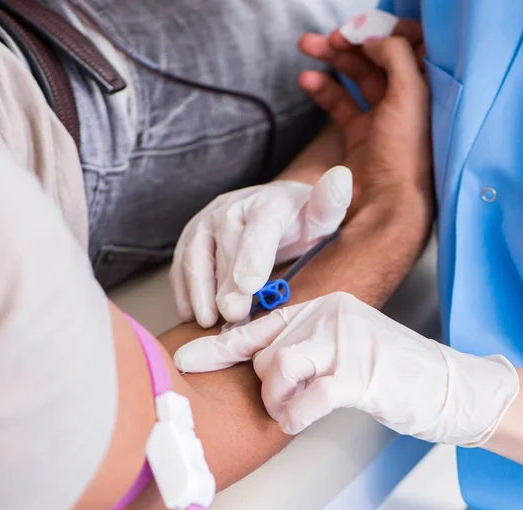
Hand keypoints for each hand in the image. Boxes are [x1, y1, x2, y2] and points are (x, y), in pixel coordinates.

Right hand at [170, 167, 351, 327]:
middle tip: (233, 317)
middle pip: (225, 247)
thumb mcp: (324, 214)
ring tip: (208, 320)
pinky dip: (183, 289)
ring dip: (198, 289)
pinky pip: (181, 263)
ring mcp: (207, 220)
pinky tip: (192, 313)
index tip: (248, 287)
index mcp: (268, 203)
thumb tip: (341, 177)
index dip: (253, 257)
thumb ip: (331, 202)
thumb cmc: (302, 221)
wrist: (276, 210)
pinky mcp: (192, 237)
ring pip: (195, 254)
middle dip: (227, 285)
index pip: (259, 228)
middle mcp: (232, 207)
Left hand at [175, 293, 518, 446]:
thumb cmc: (391, 371)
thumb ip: (305, 347)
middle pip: (266, 352)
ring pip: (278, 369)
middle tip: (285, 402)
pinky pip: (307, 397)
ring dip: (279, 401)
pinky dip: (298, 415)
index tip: (186, 358)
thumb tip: (259, 366)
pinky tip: (305, 418)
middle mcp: (332, 313)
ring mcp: (346, 340)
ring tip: (294, 411)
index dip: (219, 345)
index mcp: (325, 304)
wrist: (448, 385)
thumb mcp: (344, 347)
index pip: (261, 323)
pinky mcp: (360, 372)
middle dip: (266, 386)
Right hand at [299, 21, 430, 210]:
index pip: (412, 46)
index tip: (364, 28)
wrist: (384, 206)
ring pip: (356, 78)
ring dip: (332, 60)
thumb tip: (374, 38)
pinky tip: (307, 80)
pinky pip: (340, 105)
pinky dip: (323, 90)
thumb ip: (395, 56)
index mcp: (428, 89)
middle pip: (378, 59)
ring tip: (308, 46)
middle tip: (330, 36)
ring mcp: (382, 120)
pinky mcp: (360, 137)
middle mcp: (407, 102)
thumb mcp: (409, 96)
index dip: (388, 31)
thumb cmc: (404, 153)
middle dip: (352, 42)